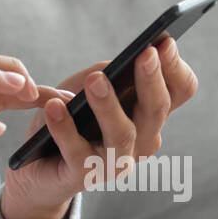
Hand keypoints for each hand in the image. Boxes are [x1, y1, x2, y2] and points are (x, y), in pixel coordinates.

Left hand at [1, 35, 199, 218]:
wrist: (38, 166)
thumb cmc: (68, 118)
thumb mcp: (84, 86)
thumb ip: (104, 74)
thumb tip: (115, 68)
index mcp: (148, 113)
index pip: (179, 90)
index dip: (174, 67)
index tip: (164, 42)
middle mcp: (142, 139)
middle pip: (157, 109)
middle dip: (151, 80)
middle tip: (145, 53)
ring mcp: (116, 161)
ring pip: (122, 134)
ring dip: (109, 105)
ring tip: (96, 80)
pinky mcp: (84, 176)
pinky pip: (78, 152)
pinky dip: (64, 128)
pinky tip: (54, 107)